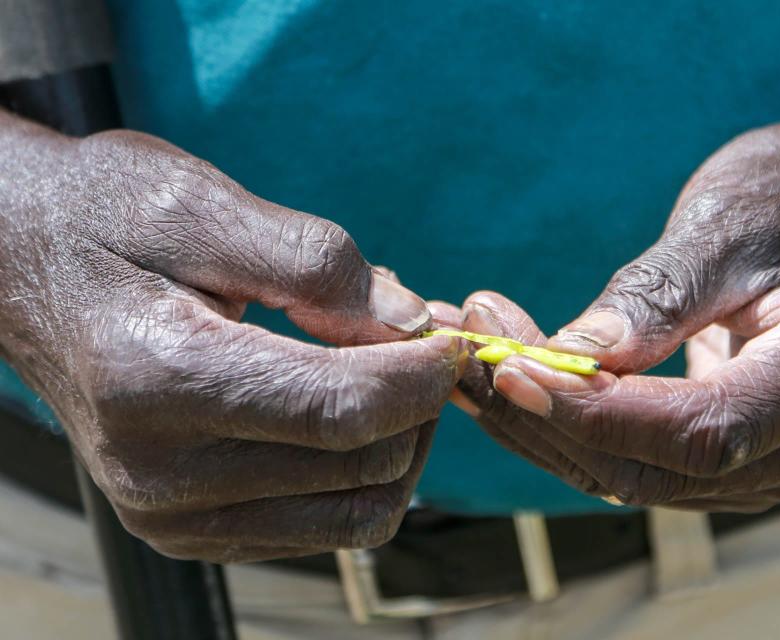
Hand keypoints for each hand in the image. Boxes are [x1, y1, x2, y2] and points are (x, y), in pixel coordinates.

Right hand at [0, 115, 464, 560]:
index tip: (453, 337)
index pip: (341, 410)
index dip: (422, 376)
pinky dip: (361, 472)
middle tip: (417, 338)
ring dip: (400, 442)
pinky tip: (350, 408)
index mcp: (161, 382)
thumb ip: (314, 263)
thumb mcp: (201, 204)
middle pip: (360, 465)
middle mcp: (160, 473)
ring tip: (387, 372)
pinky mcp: (188, 530)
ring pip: (356, 512)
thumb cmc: (106, 219)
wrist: (22, 268)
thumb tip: (410, 324)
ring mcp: (171, 516)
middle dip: (418, 402)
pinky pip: (322, 526)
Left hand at [454, 99, 779, 511]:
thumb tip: (578, 351)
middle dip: (548, 414)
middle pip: (655, 469)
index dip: (598, 413)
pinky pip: (635, 459)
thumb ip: (663, 293)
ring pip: (631, 475)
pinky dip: (565, 422)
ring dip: (541, 423)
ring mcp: (775, 462)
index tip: (510, 368)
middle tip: (470, 342)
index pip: (703, 431)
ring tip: (470, 353)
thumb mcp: (732, 221)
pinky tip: (510, 374)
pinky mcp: (731, 458)